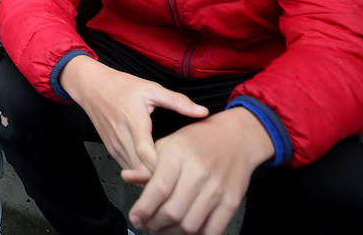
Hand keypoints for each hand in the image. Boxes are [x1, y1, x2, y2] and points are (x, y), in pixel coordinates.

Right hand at [60, 56, 209, 175]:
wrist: (91, 86)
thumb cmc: (122, 86)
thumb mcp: (151, 89)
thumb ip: (178, 101)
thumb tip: (203, 111)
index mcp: (134, 123)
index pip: (146, 155)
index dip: (162, 168)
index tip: (181, 172)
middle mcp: (122, 138)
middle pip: (140, 170)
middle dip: (159, 178)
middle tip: (182, 181)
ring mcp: (115, 146)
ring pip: (133, 172)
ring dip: (149, 177)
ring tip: (171, 179)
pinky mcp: (111, 150)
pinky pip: (127, 168)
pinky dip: (140, 172)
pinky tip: (155, 170)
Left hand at [122, 108, 271, 234]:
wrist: (235, 137)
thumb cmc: (197, 141)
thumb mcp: (167, 144)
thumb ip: (147, 164)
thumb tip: (127, 177)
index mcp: (178, 156)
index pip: (158, 189)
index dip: (143, 209)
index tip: (135, 218)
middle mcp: (198, 172)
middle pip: (173, 212)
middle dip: (155, 224)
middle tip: (148, 224)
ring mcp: (217, 188)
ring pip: (190, 225)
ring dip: (173, 233)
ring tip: (165, 227)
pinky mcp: (232, 201)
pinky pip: (212, 230)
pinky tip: (186, 228)